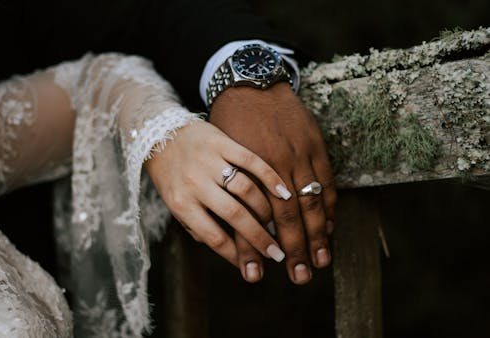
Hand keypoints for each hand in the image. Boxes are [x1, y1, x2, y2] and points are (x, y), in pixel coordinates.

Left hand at [144, 120, 290, 266]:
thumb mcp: (173, 203)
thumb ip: (196, 226)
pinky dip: (270, 177)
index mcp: (181, 203)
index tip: (254, 267)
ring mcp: (210, 161)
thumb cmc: (169, 174)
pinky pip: (251, 160)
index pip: (214, 237)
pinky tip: (284, 193)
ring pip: (246, 189)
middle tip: (276, 254)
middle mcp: (195, 183)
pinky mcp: (222, 142)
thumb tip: (227, 249)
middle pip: (234, 215)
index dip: (237, 255)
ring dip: (265, 210)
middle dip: (259, 238)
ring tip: (277, 223)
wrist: (158, 132)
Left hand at [209, 82, 336, 284]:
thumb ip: (227, 189)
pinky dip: (330, 206)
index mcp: (243, 170)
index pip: (254, 218)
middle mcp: (272, 166)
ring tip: (321, 260)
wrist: (250, 83)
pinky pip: (326, 181)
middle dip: (295, 249)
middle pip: (287, 217)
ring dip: (318, 235)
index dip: (260, 247)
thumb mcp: (218, 156)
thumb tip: (229, 226)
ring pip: (310, 202)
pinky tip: (331, 225)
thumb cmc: (228, 123)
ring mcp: (296, 155)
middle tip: (301, 277)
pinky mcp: (314, 145)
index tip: (264, 271)